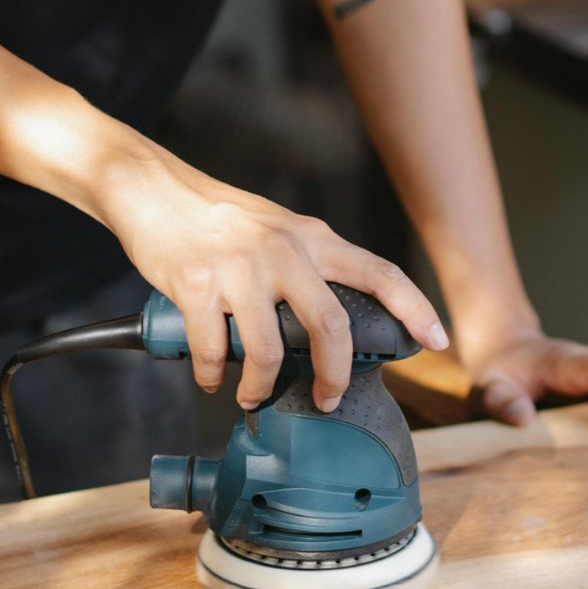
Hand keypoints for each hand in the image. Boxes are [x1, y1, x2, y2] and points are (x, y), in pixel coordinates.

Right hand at [99, 148, 448, 411]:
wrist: (150, 188)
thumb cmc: (215, 217)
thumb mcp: (277, 228)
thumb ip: (307, 264)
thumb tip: (329, 321)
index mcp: (312, 238)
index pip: (379, 272)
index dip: (415, 308)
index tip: (437, 340)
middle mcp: (283, 250)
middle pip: (330, 326)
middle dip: (334, 377)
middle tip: (327, 399)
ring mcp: (240, 268)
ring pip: (267, 350)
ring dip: (259, 387)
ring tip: (251, 396)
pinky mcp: (197, 284)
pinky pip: (213, 349)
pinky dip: (212, 374)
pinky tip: (211, 377)